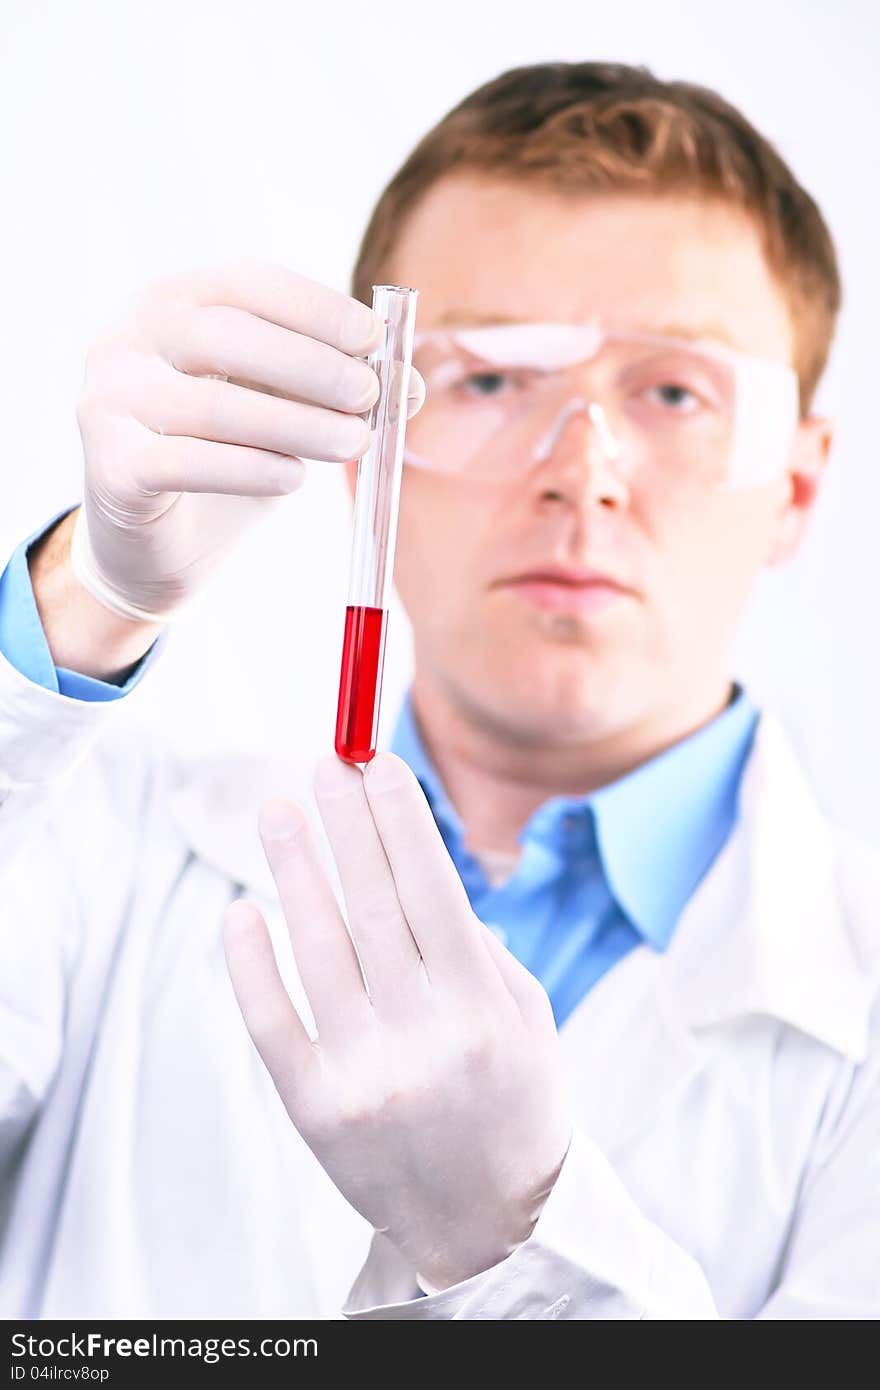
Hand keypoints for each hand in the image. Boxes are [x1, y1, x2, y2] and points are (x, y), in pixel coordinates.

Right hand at [72, 258, 425, 621]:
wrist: (155, 543)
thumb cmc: (224, 458)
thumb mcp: (283, 411)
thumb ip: (335, 388)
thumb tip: (410, 385)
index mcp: (173, 301)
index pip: (248, 284)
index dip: (316, 309)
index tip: (375, 342)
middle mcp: (129, 338)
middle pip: (226, 335)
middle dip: (310, 366)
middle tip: (369, 397)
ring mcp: (110, 400)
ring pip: (213, 404)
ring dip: (295, 424)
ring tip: (353, 443)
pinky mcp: (110, 466)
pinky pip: (186, 462)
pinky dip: (249, 468)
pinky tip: (294, 478)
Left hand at [223, 751, 572, 1290]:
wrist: (488, 1229)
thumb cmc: (515, 1107)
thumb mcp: (527, 1024)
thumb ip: (478, 949)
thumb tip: (412, 873)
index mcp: (484, 1010)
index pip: (431, 889)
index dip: (400, 819)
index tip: (378, 762)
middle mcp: (424, 1039)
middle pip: (372, 903)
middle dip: (347, 822)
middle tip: (325, 762)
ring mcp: (364, 1075)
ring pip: (316, 948)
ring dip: (296, 869)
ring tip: (279, 811)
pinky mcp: (314, 1109)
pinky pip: (271, 1020)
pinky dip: (251, 962)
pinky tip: (243, 909)